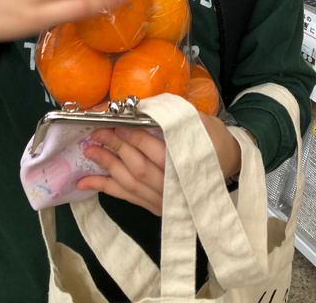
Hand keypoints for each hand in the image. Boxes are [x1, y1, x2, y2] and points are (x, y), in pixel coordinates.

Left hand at [77, 114, 243, 216]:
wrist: (231, 168)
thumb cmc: (216, 141)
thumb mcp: (203, 123)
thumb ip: (178, 117)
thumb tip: (148, 107)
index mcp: (188, 164)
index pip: (155, 152)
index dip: (134, 138)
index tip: (118, 124)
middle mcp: (174, 187)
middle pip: (139, 168)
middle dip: (116, 148)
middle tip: (98, 132)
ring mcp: (163, 200)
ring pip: (130, 183)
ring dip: (107, 167)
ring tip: (90, 150)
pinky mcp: (155, 207)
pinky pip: (126, 197)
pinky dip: (104, 189)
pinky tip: (84, 184)